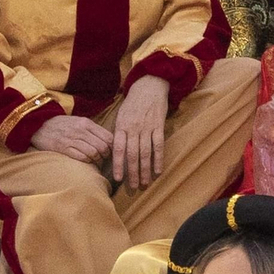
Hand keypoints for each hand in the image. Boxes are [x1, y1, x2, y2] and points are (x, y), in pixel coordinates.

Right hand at [32, 114, 113, 164]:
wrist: (39, 125)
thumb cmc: (61, 125)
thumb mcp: (78, 122)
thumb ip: (92, 129)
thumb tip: (108, 141)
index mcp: (86, 123)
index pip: (108, 137)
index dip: (112, 147)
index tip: (109, 151)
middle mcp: (81, 130)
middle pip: (102, 147)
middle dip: (105, 156)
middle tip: (103, 159)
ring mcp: (72, 139)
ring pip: (93, 153)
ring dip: (96, 160)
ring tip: (94, 161)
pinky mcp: (63, 148)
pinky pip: (82, 157)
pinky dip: (87, 161)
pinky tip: (85, 161)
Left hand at [109, 75, 169, 189]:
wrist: (149, 86)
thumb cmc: (133, 103)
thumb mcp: (121, 115)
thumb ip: (118, 133)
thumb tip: (114, 151)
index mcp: (121, 126)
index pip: (119, 150)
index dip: (119, 165)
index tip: (118, 179)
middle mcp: (133, 129)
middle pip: (133, 155)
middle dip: (132, 173)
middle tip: (133, 187)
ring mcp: (147, 128)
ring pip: (145, 153)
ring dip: (145, 170)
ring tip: (144, 184)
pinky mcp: (159, 126)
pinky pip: (158, 145)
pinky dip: (158, 159)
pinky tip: (158, 171)